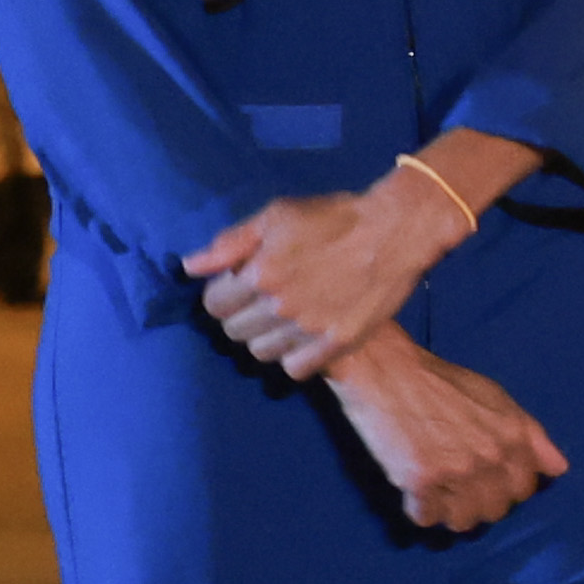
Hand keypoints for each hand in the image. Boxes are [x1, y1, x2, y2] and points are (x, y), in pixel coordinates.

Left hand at [185, 177, 454, 375]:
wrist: (394, 231)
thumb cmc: (333, 217)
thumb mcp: (276, 215)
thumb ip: (230, 242)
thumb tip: (189, 266)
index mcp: (260, 273)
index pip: (214, 304)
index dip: (222, 294)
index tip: (238, 286)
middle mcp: (280, 306)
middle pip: (235, 332)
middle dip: (241, 316)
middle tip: (261, 301)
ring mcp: (309, 329)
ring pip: (262, 353)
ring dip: (264, 338)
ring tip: (282, 320)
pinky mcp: (337, 344)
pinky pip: (296, 369)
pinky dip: (293, 357)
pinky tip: (302, 338)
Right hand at [324, 327, 568, 533]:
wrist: (388, 371)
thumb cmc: (442, 382)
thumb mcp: (497, 398)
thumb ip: (531, 436)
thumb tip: (559, 469)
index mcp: (513, 436)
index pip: (524, 490)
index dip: (504, 487)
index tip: (485, 479)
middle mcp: (491, 456)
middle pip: (495, 511)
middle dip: (477, 502)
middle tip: (456, 485)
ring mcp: (457, 471)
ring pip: (462, 522)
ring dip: (448, 511)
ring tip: (436, 490)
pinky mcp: (420, 481)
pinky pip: (426, 519)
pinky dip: (419, 509)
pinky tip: (413, 487)